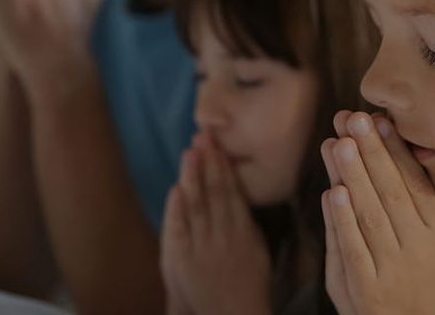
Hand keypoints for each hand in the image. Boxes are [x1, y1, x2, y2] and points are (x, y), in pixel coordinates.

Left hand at [161, 132, 272, 314]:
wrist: (234, 313)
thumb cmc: (249, 282)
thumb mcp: (258, 249)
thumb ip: (247, 223)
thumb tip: (238, 195)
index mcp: (244, 232)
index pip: (233, 192)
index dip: (224, 167)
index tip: (218, 145)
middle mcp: (224, 236)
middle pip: (215, 192)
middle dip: (209, 163)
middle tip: (203, 136)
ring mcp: (204, 247)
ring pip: (198, 206)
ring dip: (193, 177)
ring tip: (189, 152)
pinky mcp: (185, 260)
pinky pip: (181, 229)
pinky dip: (178, 208)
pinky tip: (176, 188)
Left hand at [320, 111, 434, 314]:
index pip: (418, 184)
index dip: (397, 151)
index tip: (381, 121)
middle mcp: (418, 248)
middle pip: (390, 191)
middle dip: (371, 152)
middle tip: (354, 119)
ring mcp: (391, 268)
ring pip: (369, 215)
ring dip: (351, 176)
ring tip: (336, 142)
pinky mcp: (365, 288)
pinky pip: (353, 248)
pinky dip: (341, 221)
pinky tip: (332, 192)